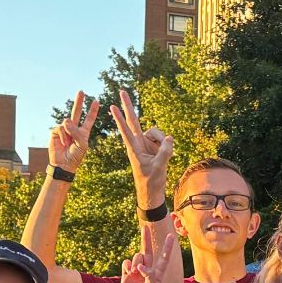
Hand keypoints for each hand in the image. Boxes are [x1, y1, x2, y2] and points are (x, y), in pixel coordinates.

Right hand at [47, 90, 98, 175]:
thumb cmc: (75, 156)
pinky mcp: (55, 132)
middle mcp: (74, 128)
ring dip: (69, 132)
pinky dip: (62, 135)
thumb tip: (66, 121)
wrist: (64, 164)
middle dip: (79, 102)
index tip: (97, 101)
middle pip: (77, 112)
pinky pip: (60, 128)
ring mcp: (64, 130)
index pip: (89, 119)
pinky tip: (63, 143)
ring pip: (67, 121)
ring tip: (69, 143)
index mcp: (83, 132)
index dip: (92, 111)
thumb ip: (76, 132)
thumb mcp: (82, 144)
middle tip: (81, 91)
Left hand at [110, 87, 172, 205]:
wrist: (152, 191)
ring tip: (162, 157)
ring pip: (156, 132)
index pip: (126, 130)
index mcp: (133, 148)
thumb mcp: (158, 167)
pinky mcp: (155, 146)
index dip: (120, 118)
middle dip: (128, 106)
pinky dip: (168, 146)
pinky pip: (164, 139)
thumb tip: (169, 137)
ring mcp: (147, 144)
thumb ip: (164, 151)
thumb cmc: (151, 181)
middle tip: (121, 90)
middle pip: (133, 120)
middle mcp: (139, 143)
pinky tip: (167, 155)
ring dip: (162, 142)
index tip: (112, 107)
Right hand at [120, 233, 170, 282]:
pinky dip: (127, 265)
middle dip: (146, 239)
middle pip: (147, 251)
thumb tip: (140, 265)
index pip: (164, 258)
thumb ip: (149, 275)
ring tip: (135, 272)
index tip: (171, 236)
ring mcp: (137, 271)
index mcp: (157, 273)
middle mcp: (148, 270)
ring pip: (136, 257)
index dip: (167, 247)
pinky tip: (129, 271)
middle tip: (145, 227)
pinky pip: (126, 263)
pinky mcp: (127, 274)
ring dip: (136, 261)